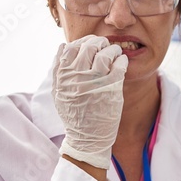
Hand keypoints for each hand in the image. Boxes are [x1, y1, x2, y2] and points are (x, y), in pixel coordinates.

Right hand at [52, 35, 127, 169]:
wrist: (88, 138)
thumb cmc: (74, 115)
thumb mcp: (59, 93)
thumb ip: (58, 71)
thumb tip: (63, 47)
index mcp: (63, 77)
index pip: (71, 47)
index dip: (81, 42)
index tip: (89, 44)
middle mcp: (78, 77)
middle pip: (89, 47)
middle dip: (98, 42)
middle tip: (104, 45)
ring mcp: (95, 82)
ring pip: (105, 53)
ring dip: (112, 49)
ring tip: (115, 52)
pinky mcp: (112, 88)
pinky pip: (119, 65)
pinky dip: (121, 59)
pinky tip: (122, 61)